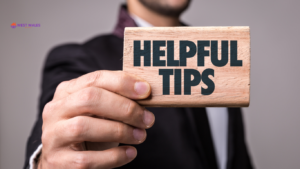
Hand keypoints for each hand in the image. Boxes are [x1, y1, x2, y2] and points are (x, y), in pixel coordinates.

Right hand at [38, 70, 154, 168]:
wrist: (66, 159)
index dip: (123, 83)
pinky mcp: (58, 161)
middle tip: (147, 119)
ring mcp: (53, 136)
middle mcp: (56, 110)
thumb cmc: (90, 130)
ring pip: (83, 127)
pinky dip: (113, 156)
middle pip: (90, 99)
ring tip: (140, 136)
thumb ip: (116, 98)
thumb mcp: (100, 110)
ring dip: (119, 131)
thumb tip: (145, 92)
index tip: (146, 91)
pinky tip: (130, 153)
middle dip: (124, 108)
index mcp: (67, 91)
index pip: (95, 79)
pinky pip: (87, 159)